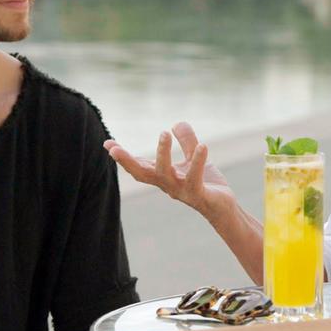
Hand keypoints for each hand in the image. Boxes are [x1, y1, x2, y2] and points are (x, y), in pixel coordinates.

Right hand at [104, 122, 235, 221]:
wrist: (224, 207)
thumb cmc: (206, 183)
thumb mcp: (193, 158)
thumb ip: (186, 141)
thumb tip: (176, 123)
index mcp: (163, 176)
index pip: (139, 165)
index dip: (123, 156)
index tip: (106, 143)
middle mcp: (168, 184)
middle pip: (142, 174)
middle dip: (127, 161)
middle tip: (114, 148)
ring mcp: (182, 191)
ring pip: (166, 174)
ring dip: (162, 154)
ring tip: (163, 133)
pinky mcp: (199, 194)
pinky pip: (195, 178)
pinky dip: (198, 162)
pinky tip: (203, 146)